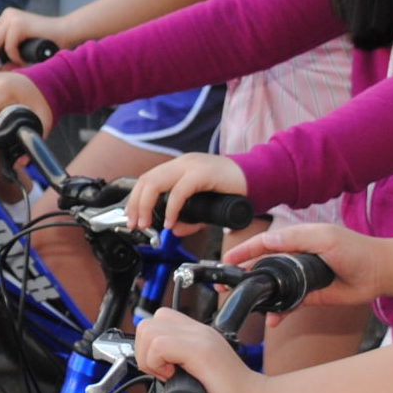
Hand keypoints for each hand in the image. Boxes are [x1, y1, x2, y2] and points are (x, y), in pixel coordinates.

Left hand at [0, 9, 68, 70]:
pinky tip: (24, 62)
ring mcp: (12, 18)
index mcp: (4, 19)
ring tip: (6, 71)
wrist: (68, 33)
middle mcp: (6, 16)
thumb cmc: (46, 44)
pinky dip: (15, 59)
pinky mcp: (20, 24)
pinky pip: (9, 47)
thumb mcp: (19, 47)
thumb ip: (4, 52)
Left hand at [126, 152, 245, 234]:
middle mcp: (183, 163)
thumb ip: (189, 218)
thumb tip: (172, 229)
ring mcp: (192, 165)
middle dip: (135, 204)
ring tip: (147, 224)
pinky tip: (171, 221)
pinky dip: (171, 208)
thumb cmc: (233, 190)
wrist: (260, 179)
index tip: (132, 219)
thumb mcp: (205, 208)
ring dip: (146, 205)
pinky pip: (180, 190)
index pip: (148, 179)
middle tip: (136, 224)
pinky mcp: (204, 173)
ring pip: (156, 182)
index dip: (135, 200)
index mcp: (180, 167)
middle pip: (147, 180)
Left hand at [134, 307, 268, 392]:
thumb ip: (181, 364)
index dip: (150, 346)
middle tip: (163, 372)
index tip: (163, 368)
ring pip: (150, 330)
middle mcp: (198, 332)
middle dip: (144, 351)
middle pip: (149, 323)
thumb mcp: (198, 374)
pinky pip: (160, 345)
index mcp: (197, 336)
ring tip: (168, 374)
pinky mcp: (201, 350)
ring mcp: (201, 338)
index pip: (158, 321)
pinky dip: (157, 363)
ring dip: (149, 357)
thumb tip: (158, 367)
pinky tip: (172, 376)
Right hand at [223, 222, 382, 322]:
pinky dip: (278, 312)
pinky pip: (288, 304)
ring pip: (272, 287)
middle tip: (226, 285)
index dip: (244, 251)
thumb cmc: (356, 249)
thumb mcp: (325, 238)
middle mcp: (295, 257)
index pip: (263, 243)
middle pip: (262, 266)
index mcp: (296, 238)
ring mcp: (301, 277)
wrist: (379, 272)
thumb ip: (297, 239)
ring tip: (244, 304)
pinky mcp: (309, 295)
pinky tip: (273, 320)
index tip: (227, 261)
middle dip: (243, 275)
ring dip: (258, 297)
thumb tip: (268, 240)